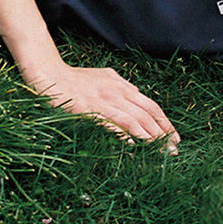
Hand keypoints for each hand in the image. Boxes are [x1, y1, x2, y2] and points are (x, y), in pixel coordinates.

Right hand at [26, 61, 179, 150]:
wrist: (48, 73)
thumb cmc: (74, 78)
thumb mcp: (103, 78)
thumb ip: (120, 87)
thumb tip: (136, 95)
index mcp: (120, 85)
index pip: (149, 105)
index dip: (164, 122)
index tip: (174, 138)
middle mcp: (115, 91)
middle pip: (145, 113)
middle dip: (162, 133)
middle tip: (174, 150)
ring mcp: (101, 100)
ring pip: (132, 118)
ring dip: (149, 135)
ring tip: (160, 150)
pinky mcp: (87, 109)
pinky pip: (108, 121)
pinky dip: (122, 132)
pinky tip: (132, 143)